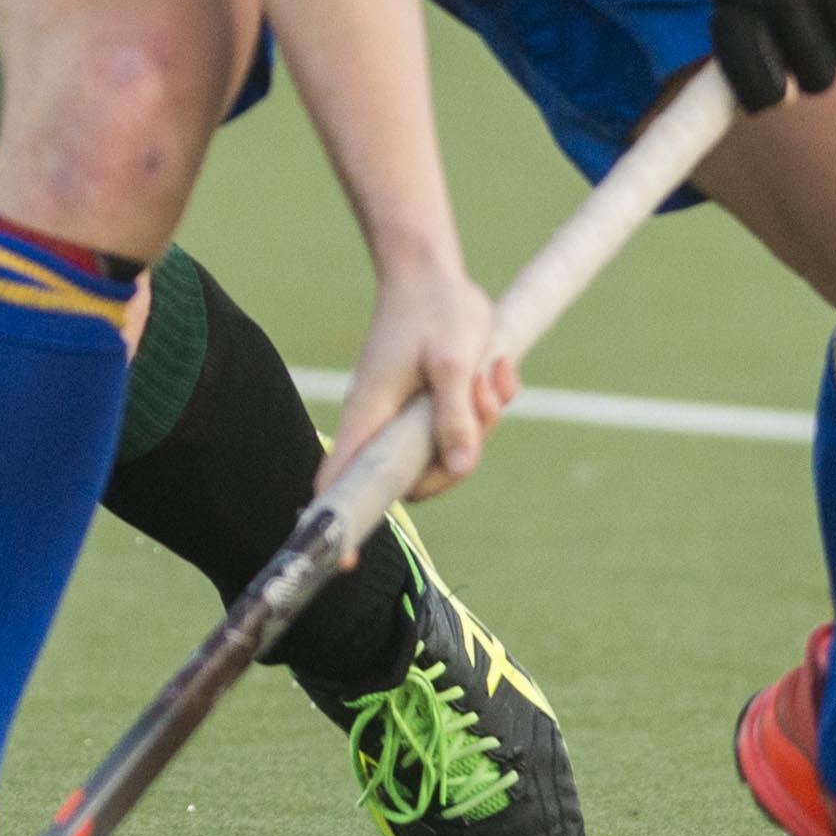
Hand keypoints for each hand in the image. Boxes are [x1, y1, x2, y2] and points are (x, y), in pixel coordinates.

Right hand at [318, 256, 505, 501]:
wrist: (436, 273)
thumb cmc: (435, 310)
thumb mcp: (454, 362)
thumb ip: (456, 417)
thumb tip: (460, 469)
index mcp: (370, 416)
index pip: (343, 480)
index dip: (341, 522)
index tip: (343, 562)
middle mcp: (384, 425)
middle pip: (418, 478)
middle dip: (460, 455)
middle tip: (481, 401)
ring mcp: (408, 419)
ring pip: (449, 453)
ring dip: (481, 422)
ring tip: (488, 373)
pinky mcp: (433, 409)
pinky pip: (465, 430)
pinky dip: (486, 406)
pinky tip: (495, 368)